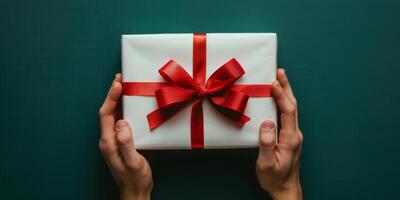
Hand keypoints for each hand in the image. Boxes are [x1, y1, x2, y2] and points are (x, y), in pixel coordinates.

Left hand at [98, 73, 152, 199]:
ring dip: (117, 99)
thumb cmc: (135, 179)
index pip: (106, 114)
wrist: (135, 191)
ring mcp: (113, 140)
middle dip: (112, 94)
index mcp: (108, 142)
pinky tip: (130, 104)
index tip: (118, 84)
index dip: (111, 98)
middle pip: (107, 111)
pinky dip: (124, 108)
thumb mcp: (133, 162)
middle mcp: (108, 139)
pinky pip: (119, 120)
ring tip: (124, 85)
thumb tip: (122, 123)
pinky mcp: (120, 141)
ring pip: (113, 115)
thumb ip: (126, 143)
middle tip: (120, 78)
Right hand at [256, 69, 302, 199]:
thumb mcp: (266, 163)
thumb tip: (267, 122)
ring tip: (279, 80)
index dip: (281, 95)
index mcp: (290, 139)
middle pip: (293, 106)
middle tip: (280, 72)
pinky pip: (288, 115)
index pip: (288, 111)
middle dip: (286, 87)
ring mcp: (294, 135)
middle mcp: (295, 134)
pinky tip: (278, 99)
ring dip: (286, 93)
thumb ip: (266, 143)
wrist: (285, 188)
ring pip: (291, 109)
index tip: (273, 83)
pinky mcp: (290, 137)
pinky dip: (283, 103)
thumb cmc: (275, 177)